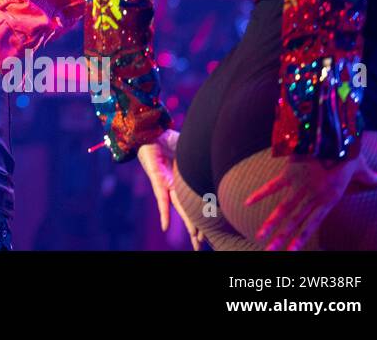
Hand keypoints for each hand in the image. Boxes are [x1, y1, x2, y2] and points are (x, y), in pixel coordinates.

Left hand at [136, 130, 203, 249]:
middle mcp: (177, 186)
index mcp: (186, 180)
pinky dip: (165, 213)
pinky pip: (162, 199)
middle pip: (190, 211)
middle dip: (197, 229)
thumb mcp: (191, 151)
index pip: (198, 203)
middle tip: (202, 245)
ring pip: (180, 210)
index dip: (205, 217)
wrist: (152, 131)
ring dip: (188, 225)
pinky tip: (165, 227)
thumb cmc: (168, 139)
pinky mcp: (158, 180)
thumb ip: (203, 159)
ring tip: (196, 242)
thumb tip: (223, 158)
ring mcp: (167, 184)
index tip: (212, 230)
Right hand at [244, 151, 376, 249]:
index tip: (290, 252)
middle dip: (281, 238)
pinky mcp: (288, 173)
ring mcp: (299, 185)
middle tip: (270, 251)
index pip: (312, 224)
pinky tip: (246, 204)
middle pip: (293, 221)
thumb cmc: (349, 151)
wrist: (332, 135)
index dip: (300, 239)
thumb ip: (371, 177)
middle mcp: (312, 196)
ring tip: (260, 237)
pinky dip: (259, 194)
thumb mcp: (362, 167)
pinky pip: (272, 186)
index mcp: (329, 198)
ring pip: (282, 209)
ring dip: (270, 223)